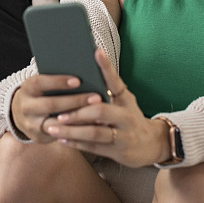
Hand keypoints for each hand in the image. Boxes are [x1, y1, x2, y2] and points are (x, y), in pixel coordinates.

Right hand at [11, 73, 104, 143]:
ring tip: (99, 114)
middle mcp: (26, 107)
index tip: (78, 80)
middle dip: (75, 101)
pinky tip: (92, 126)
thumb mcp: (42, 85)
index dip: (58, 81)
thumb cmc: (40, 94)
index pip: (40, 82)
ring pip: (56, 124)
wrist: (21, 115)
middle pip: (50, 104)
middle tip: (96, 98)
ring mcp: (31, 125)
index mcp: (27, 89)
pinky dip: (77, 131)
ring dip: (78, 119)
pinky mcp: (39, 137)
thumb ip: (56, 81)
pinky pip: (60, 136)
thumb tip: (84, 72)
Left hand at [44, 49, 170, 167]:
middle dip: (78, 112)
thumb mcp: (124, 100)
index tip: (95, 52)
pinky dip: (75, 143)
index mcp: (125, 99)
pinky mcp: (117, 151)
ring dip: (72, 131)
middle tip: (59, 112)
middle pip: (100, 112)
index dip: (106, 67)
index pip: (115, 81)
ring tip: (53, 127)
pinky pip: (93, 147)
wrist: (151, 144)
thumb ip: (108, 89)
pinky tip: (60, 139)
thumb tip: (84, 71)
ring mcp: (123, 135)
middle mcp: (126, 117)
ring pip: (94, 133)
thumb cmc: (130, 116)